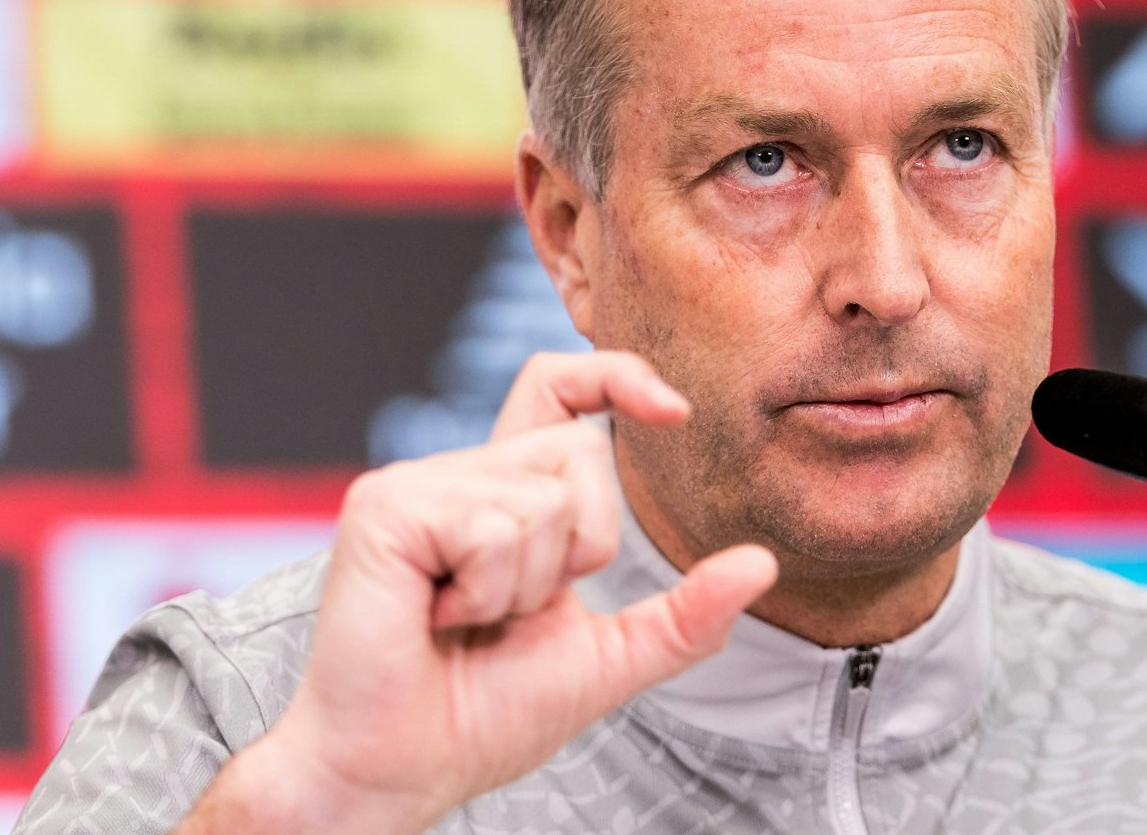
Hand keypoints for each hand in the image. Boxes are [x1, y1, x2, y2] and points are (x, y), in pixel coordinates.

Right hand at [202, 352, 777, 833]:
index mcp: (502, 495)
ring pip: (541, 496)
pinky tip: (437, 616)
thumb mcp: (607, 660)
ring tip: (465, 620)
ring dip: (524, 585)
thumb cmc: (480, 717)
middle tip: (507, 612)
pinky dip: (485, 588)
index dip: (617, 376)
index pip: (559, 390)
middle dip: (577, 549)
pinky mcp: (384, 507)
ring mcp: (415, 485)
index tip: (674, 412)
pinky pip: (490, 524)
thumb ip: (684, 615)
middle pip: (577, 451)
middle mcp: (458, 475)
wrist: (398, 770)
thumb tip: (761, 564)